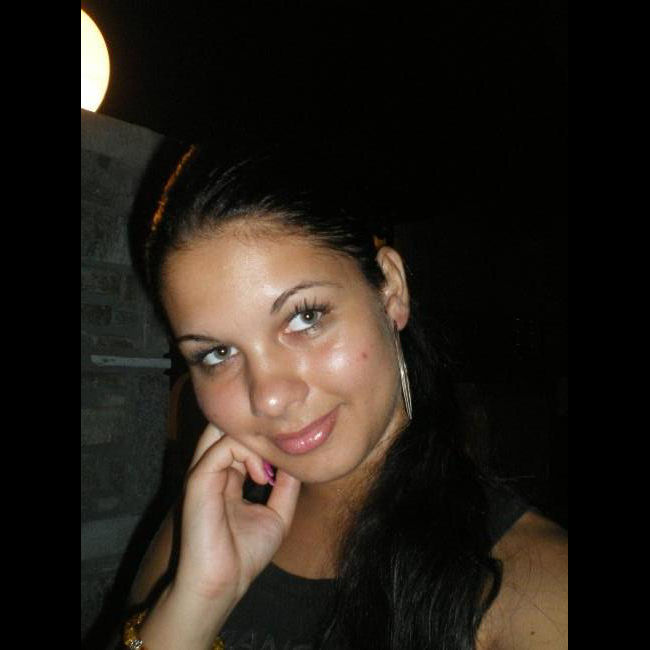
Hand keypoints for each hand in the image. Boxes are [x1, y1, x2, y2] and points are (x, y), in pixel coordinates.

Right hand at [173, 423, 300, 604]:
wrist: (224, 583)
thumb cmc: (245, 555)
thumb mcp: (278, 514)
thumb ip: (287, 486)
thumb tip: (300, 461)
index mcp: (227, 477)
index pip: (242, 440)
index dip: (266, 440)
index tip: (289, 456)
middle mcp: (213, 470)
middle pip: (228, 427)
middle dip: (257, 431)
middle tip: (279, 448)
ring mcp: (204, 472)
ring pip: (224, 429)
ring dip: (254, 440)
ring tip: (269, 467)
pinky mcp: (198, 479)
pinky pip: (221, 446)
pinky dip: (247, 452)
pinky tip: (261, 476)